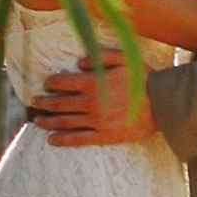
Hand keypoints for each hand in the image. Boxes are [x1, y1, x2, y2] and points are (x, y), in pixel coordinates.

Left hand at [34, 56, 157, 147]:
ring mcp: (96, 121)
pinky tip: (51, 139)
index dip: (51, 83)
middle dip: (43, 103)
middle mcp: (90, 103)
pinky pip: (78, 139)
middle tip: (34, 103)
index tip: (46, 84)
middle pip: (59, 103)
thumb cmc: (144, 79)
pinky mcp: (104, 136)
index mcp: (93, 83)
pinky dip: (63, 139)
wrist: (162, 105)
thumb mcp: (124, 59)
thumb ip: (100, 57)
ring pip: (64, 122)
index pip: (62, 82)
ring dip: (47, 121)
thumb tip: (78, 63)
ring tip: (37, 121)